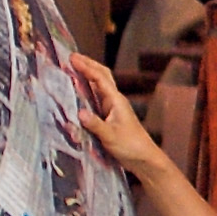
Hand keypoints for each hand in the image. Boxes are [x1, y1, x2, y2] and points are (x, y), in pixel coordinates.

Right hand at [70, 53, 165, 177]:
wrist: (144, 158)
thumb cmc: (131, 146)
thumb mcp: (111, 136)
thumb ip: (95, 125)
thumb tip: (80, 113)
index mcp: (116, 101)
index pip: (100, 78)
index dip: (86, 67)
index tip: (72, 58)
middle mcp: (115, 100)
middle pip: (102, 76)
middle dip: (89, 64)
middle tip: (73, 57)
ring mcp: (113, 108)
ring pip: (100, 85)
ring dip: (89, 75)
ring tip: (75, 68)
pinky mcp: (111, 116)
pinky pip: (98, 97)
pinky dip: (89, 89)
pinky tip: (81, 91)